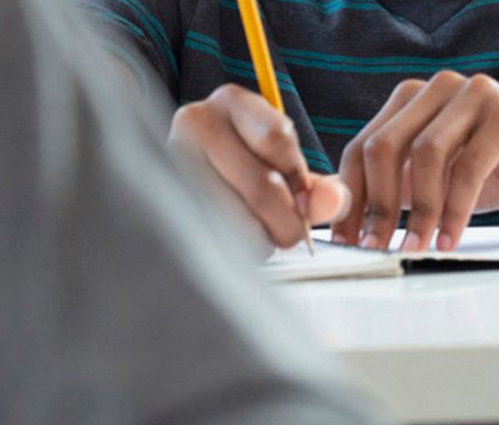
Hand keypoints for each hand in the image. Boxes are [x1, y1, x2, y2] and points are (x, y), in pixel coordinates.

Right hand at [170, 84, 349, 247]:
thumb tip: (334, 200)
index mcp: (232, 102)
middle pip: (261, 185)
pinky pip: (213, 237)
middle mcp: (195, 122)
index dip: (300, 181)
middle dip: (287, 220)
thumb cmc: (242, 169)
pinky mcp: (163, 199)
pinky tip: (234, 239)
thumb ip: (313, 185)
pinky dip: (233, 248)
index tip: (307, 203)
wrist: (188, 178)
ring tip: (258, 233)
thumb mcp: (281, 165)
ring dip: (259, 238)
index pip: (277, 139)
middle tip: (292, 233)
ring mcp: (172, 160)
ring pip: (237, 218)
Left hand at [333, 71, 498, 251]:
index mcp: (410, 100)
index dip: (350, 197)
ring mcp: (472, 94)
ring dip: (418, 211)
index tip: (345, 240)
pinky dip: (454, 211)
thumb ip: (392, 190)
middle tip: (376, 247)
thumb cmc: (495, 173)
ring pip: (425, 156)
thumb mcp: (431, 183)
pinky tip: (449, 239)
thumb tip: (345, 222)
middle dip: (376, 205)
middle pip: (384, 147)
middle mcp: (437, 88)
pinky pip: (467, 169)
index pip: (362, 147)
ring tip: (417, 247)